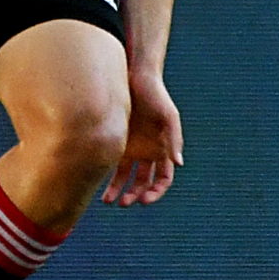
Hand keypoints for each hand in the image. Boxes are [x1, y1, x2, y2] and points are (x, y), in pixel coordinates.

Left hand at [103, 64, 183, 205]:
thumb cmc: (156, 95)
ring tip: (109, 201)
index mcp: (164, 150)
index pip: (163, 179)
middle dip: (136, 194)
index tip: (144, 199)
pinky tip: (100, 185)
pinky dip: (107, 177)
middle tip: (125, 202)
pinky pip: (112, 165)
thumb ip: (174, 139)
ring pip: (126, 177)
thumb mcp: (168, 116)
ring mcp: (133, 148)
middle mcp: (149, 152)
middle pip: (144, 182)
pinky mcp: (117, 141)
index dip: (156, 192)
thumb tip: (179, 164)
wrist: (135, 77)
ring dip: (120, 191)